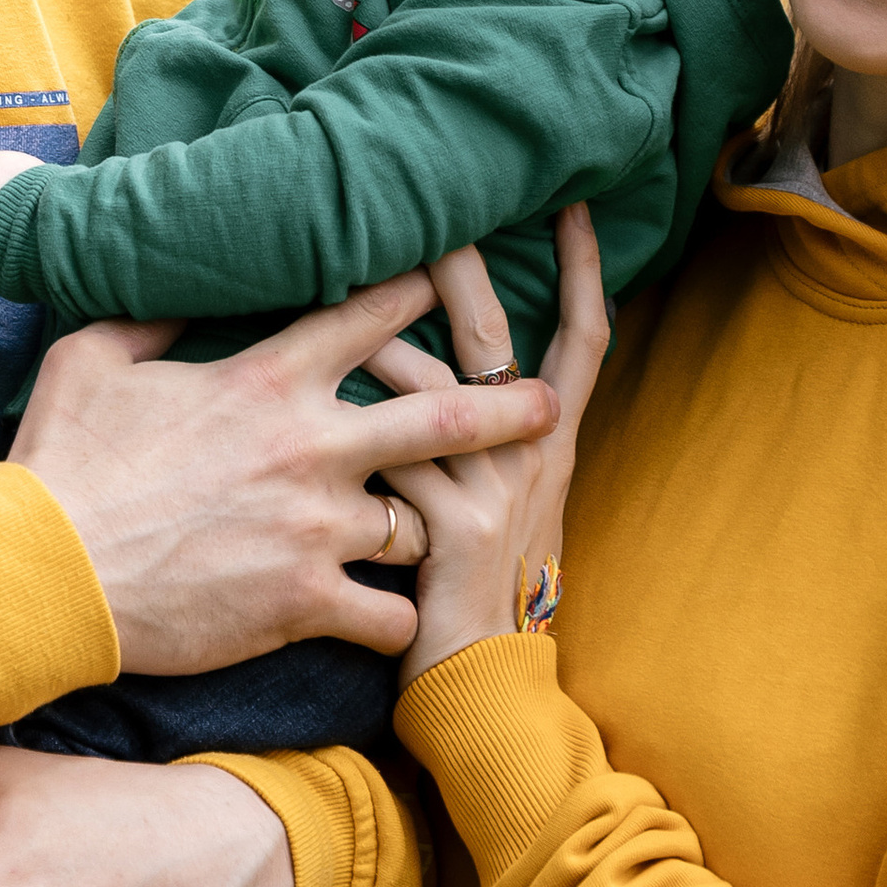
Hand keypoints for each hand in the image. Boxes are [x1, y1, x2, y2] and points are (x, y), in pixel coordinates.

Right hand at [10, 273, 558, 672]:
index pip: (374, 315)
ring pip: (423, 526)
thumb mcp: (93, 356)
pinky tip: (400, 622)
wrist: (42, 572)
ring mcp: (318, 529)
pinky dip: (400, 621)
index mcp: (268, 379)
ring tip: (441, 543)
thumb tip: (184, 283)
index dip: (424, 290)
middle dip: (512, 408)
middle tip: (551, 407)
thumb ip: (155, 315)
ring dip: (430, 534)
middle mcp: (313, 448)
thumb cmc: (61, 461)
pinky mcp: (307, 602)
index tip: (455, 280)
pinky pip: (392, 616)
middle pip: (448, 417)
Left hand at [369, 209, 610, 685]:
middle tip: (430, 205)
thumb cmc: (478, 589)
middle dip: (464, 266)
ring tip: (330, 296)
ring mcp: (494, 490)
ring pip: (427, 385)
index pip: (586, 337)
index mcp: (552, 442)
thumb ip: (484, 438)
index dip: (588, 270)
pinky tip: (297, 409)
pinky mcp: (449, 529)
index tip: (576, 204)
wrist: (480, 682)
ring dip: (377, 340)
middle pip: (497, 336)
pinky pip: (387, 453)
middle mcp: (533, 454)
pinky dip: (343, 426)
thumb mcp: (508, 507)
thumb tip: (444, 367)